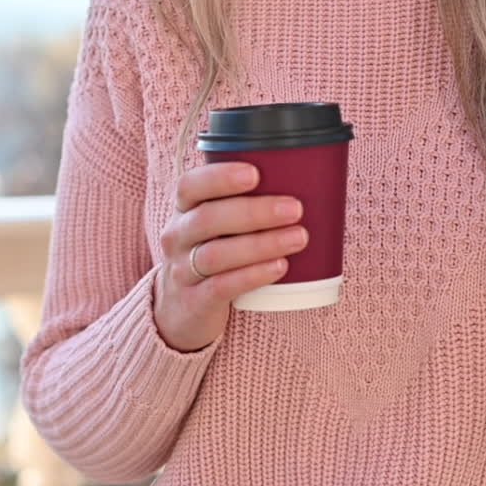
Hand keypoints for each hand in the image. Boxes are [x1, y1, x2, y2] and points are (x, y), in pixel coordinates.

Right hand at [152, 162, 306, 351]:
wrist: (185, 312)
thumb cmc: (216, 254)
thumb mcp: (219, 227)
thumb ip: (246, 205)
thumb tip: (308, 179)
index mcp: (184, 209)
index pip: (189, 185)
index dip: (219, 177)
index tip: (255, 174)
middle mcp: (177, 237)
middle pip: (207, 218)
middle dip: (254, 212)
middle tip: (295, 209)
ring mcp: (182, 271)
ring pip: (216, 254)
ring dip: (261, 244)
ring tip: (298, 238)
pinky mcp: (194, 302)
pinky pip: (221, 287)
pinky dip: (252, 275)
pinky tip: (279, 267)